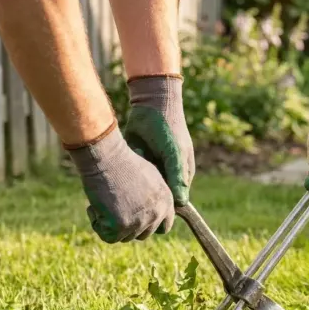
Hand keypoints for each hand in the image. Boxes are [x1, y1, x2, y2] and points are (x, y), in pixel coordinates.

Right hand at [67, 128, 175, 242]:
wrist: (106, 156)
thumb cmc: (122, 162)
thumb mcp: (148, 178)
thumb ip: (153, 198)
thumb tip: (148, 213)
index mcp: (167, 202)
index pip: (164, 227)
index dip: (148, 225)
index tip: (134, 218)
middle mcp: (157, 213)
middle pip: (142, 234)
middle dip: (127, 225)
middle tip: (113, 207)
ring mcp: (140, 221)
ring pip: (124, 237)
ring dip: (111, 223)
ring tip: (105, 202)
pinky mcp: (121, 226)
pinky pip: (108, 237)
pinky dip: (98, 224)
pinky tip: (95, 206)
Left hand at [123, 75, 194, 205]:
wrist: (152, 105)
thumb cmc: (169, 129)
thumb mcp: (175, 154)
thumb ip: (177, 177)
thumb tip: (181, 203)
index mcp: (181, 176)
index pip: (173, 201)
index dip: (162, 204)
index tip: (148, 201)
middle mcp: (166, 175)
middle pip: (155, 195)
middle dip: (145, 192)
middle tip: (137, 182)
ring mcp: (152, 168)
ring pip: (141, 187)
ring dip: (135, 181)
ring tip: (134, 165)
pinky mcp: (137, 161)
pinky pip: (131, 174)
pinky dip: (128, 169)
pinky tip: (128, 158)